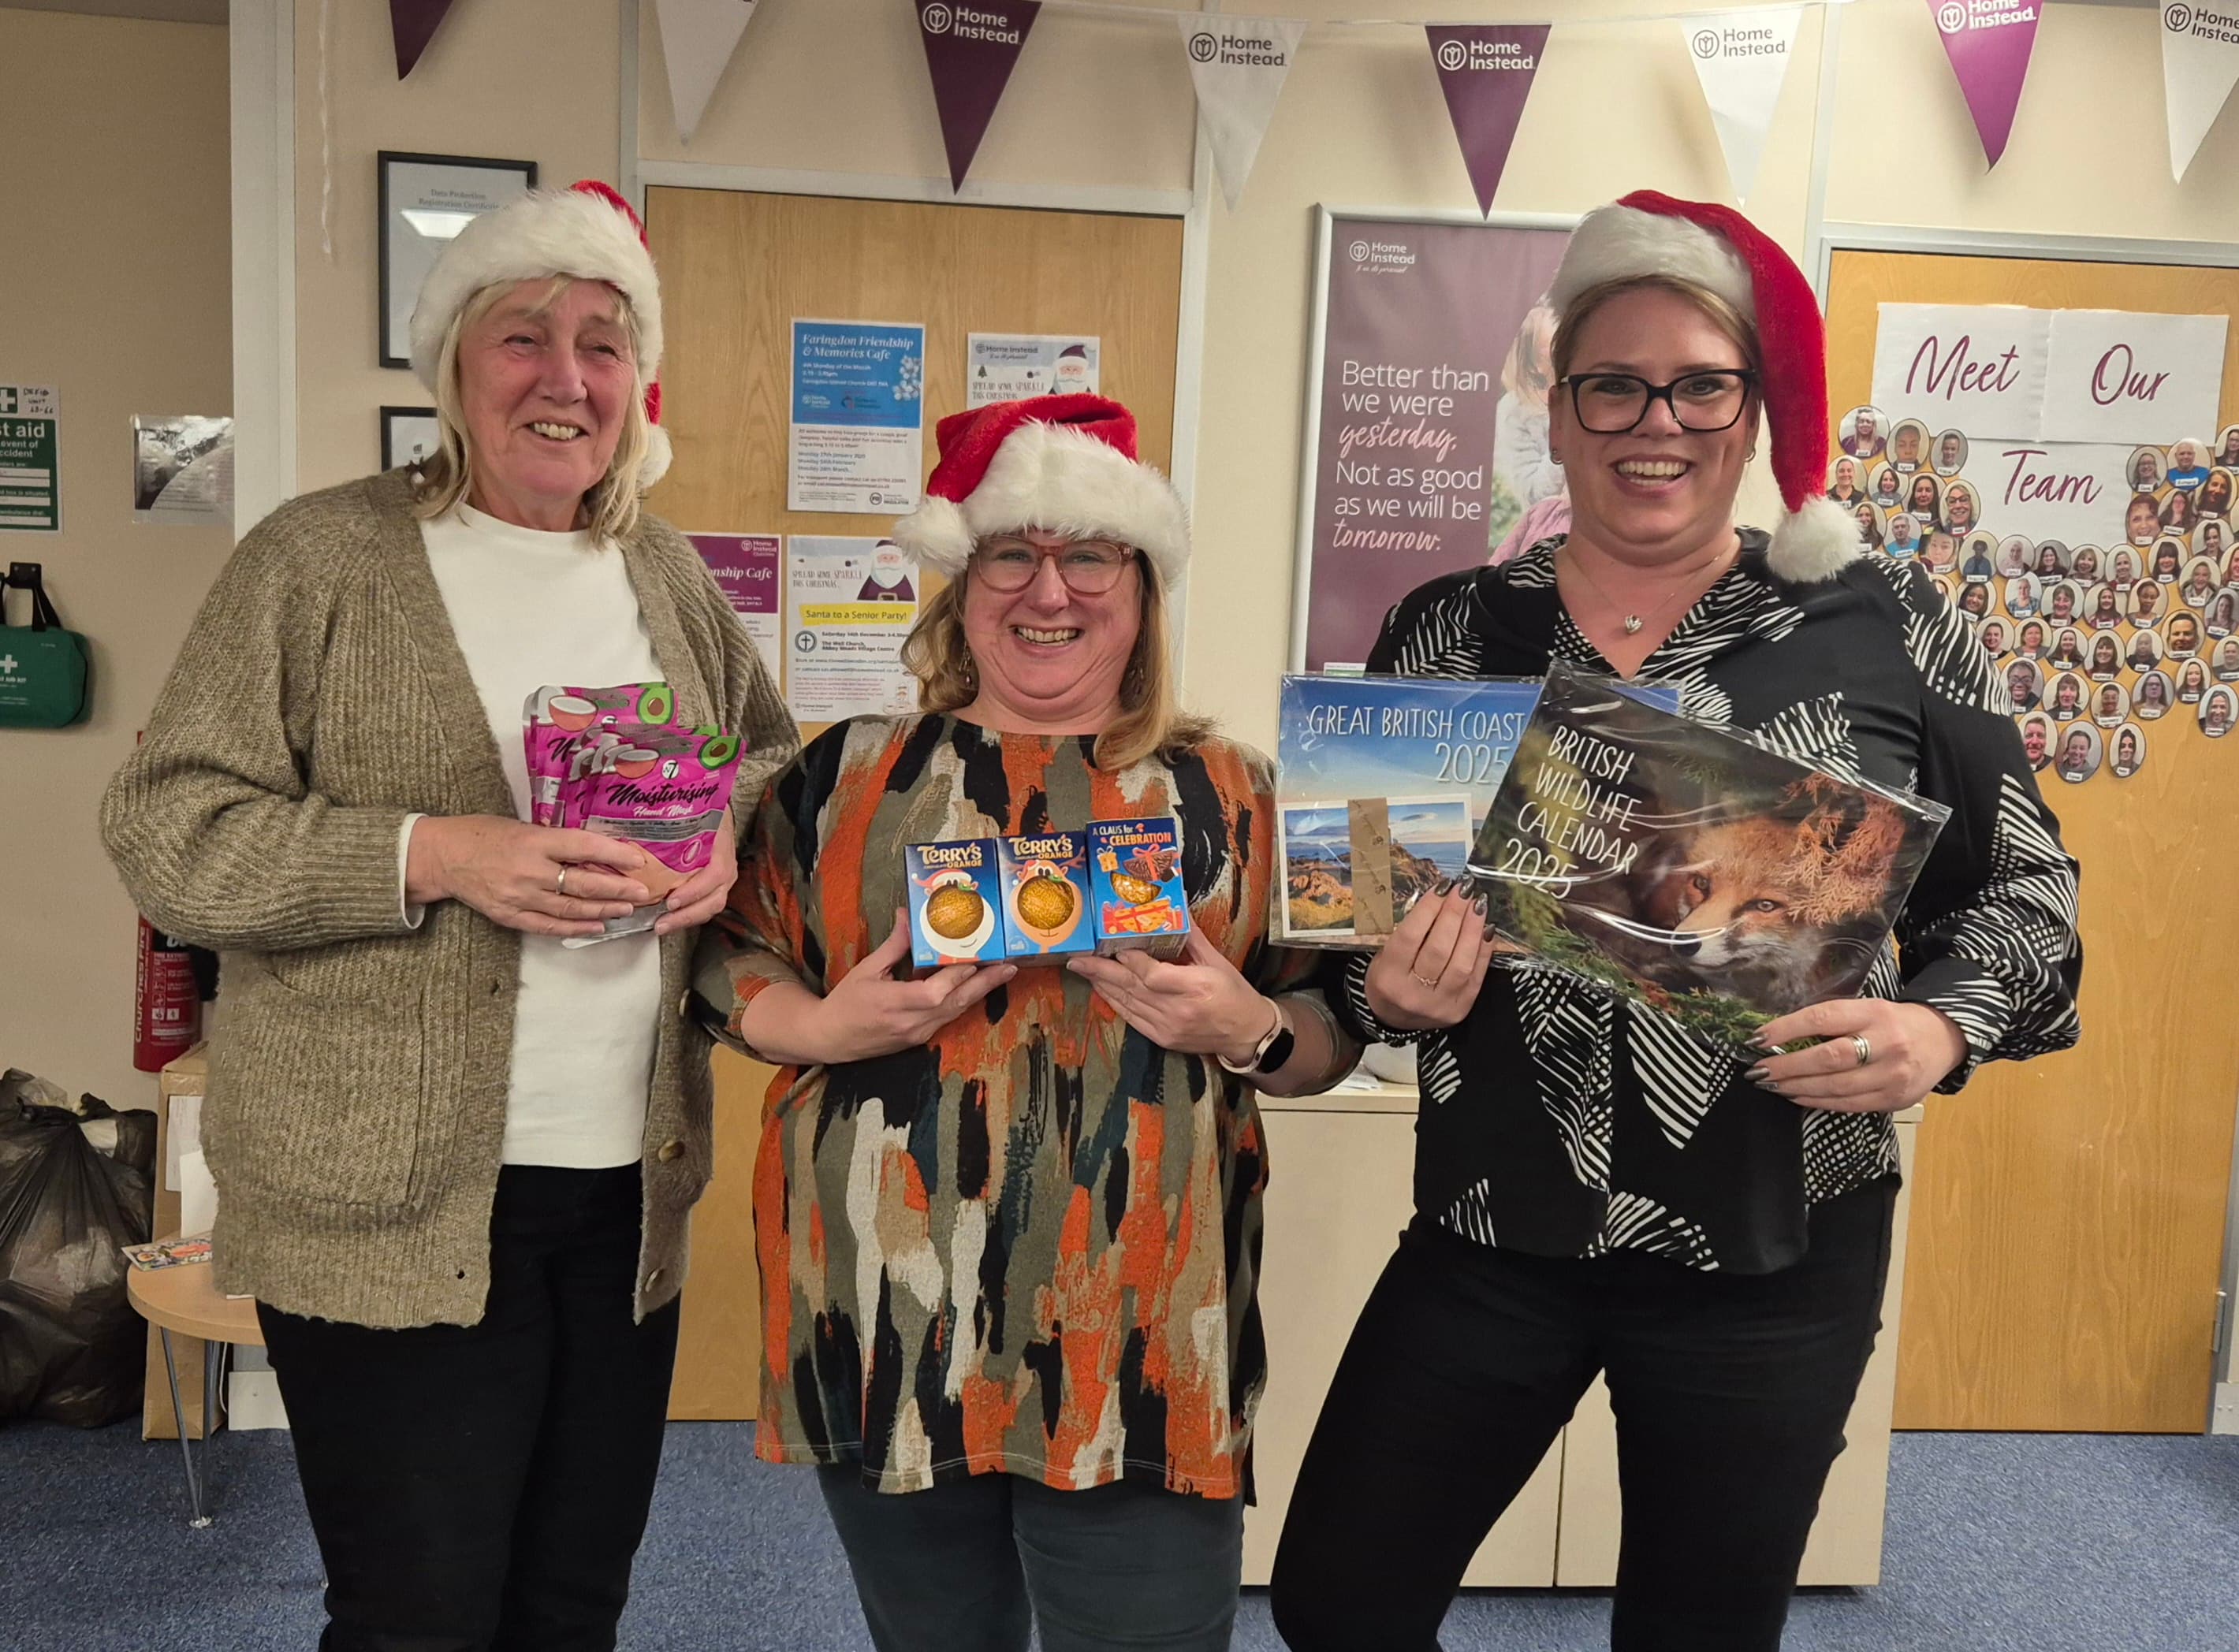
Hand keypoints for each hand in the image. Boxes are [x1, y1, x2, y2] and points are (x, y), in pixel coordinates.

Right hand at [407, 815, 653, 938]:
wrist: (443, 856)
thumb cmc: (484, 833)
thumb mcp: (522, 826)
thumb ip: (555, 841)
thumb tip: (596, 852)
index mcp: (533, 841)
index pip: (582, 847)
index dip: (614, 855)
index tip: (638, 860)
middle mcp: (529, 871)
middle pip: (582, 885)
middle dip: (617, 890)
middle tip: (642, 892)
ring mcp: (519, 897)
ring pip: (570, 909)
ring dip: (603, 911)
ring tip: (627, 909)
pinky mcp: (509, 916)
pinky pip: (548, 926)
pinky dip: (575, 928)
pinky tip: (597, 927)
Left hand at [653, 816, 738, 936]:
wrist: (719, 811)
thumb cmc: (705, 811)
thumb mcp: (695, 811)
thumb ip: (674, 820)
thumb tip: (641, 825)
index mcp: (722, 851)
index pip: (714, 876)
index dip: (694, 891)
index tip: (672, 901)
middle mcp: (727, 869)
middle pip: (713, 900)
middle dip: (687, 915)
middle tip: (661, 923)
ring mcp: (723, 881)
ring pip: (709, 907)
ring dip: (686, 919)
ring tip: (662, 926)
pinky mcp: (715, 886)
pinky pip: (704, 905)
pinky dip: (687, 914)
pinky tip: (668, 917)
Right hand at [797, 909, 1016, 1063]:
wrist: (830, 1038)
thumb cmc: (846, 1002)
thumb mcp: (867, 969)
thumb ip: (894, 945)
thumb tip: (907, 916)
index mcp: (896, 1003)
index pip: (938, 990)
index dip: (961, 972)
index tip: (981, 954)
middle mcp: (912, 1022)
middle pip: (957, 1003)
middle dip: (985, 983)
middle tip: (1009, 966)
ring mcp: (918, 1034)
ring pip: (957, 1012)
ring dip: (979, 992)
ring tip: (1002, 974)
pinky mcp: (920, 1039)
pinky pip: (948, 1018)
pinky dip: (963, 1001)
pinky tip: (976, 987)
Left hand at [1066, 928, 1272, 1061]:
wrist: (1246, 1034)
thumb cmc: (1235, 994)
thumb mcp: (1218, 962)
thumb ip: (1192, 939)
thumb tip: (1175, 909)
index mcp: (1195, 988)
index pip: (1151, 974)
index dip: (1129, 960)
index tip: (1112, 943)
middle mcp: (1178, 1010)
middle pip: (1131, 988)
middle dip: (1101, 971)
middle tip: (1076, 958)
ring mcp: (1167, 1027)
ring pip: (1126, 1003)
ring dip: (1101, 985)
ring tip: (1081, 969)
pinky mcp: (1161, 1039)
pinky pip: (1131, 1019)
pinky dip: (1113, 1002)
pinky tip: (1101, 989)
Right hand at [1361, 883, 1499, 1031]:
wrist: (1392, 1019)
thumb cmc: (1388, 977)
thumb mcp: (1385, 955)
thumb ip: (1410, 932)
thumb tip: (1442, 898)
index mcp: (1388, 976)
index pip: (1411, 936)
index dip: (1429, 909)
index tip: (1443, 886)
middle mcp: (1413, 993)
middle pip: (1439, 948)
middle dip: (1454, 914)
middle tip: (1464, 890)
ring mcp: (1439, 1005)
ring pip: (1461, 963)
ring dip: (1473, 930)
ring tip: (1478, 905)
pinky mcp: (1459, 1010)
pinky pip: (1476, 977)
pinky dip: (1483, 951)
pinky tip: (1487, 929)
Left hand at [1746, 999, 1967, 1113]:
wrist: (1944, 1038)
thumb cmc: (1892, 1021)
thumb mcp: (1866, 1009)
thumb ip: (1832, 1021)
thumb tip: (1780, 1037)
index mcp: (1874, 1013)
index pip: (1823, 1019)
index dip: (1787, 1029)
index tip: (1757, 1038)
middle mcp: (1887, 1044)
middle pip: (1829, 1058)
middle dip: (1787, 1066)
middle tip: (1758, 1071)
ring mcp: (1893, 1075)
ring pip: (1836, 1087)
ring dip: (1797, 1088)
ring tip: (1771, 1085)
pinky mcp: (1895, 1099)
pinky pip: (1849, 1104)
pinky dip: (1818, 1102)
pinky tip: (1797, 1096)